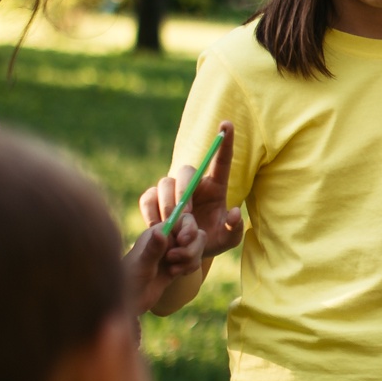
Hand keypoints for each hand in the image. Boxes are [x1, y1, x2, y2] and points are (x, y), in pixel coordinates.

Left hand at [121, 219, 202, 314]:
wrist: (128, 301)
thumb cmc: (129, 281)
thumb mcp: (142, 265)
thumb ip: (153, 249)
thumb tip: (160, 231)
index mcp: (157, 232)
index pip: (183, 220)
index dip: (189, 229)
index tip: (182, 242)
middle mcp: (167, 239)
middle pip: (195, 234)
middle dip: (191, 248)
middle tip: (173, 259)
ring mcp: (174, 252)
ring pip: (197, 248)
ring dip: (191, 260)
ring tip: (173, 271)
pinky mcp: (178, 265)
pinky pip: (195, 261)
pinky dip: (190, 268)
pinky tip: (175, 275)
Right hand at [137, 121, 243, 262]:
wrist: (183, 257)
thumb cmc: (209, 243)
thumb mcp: (227, 241)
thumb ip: (234, 228)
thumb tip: (233, 211)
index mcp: (216, 187)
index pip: (221, 160)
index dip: (225, 142)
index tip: (227, 124)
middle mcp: (193, 184)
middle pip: (186, 170)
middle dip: (184, 189)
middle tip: (184, 213)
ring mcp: (171, 191)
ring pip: (164, 183)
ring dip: (167, 204)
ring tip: (172, 227)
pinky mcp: (153, 201)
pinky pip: (148, 198)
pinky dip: (150, 211)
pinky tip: (157, 227)